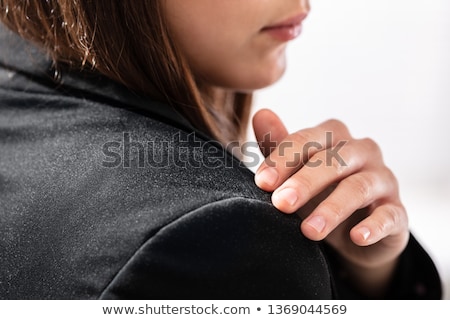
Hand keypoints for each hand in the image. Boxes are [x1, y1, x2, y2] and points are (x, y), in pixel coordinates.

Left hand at [252, 108, 409, 296]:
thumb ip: (279, 147)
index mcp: (334, 137)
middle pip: (334, 160)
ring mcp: (383, 180)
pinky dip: (374, 226)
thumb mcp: (294, 172)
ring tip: (308, 231)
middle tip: (281, 204)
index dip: (283, 159)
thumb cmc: (318, 193)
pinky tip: (357, 236)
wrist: (350, 231)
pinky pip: (389, 215)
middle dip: (305, 182)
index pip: (308, 139)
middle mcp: (362, 152)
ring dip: (333, 208)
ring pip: (359, 187)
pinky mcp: (397, 212)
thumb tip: (260, 114)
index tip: (262, 182)